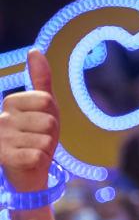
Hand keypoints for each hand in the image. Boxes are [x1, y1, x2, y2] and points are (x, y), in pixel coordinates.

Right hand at [0, 50, 58, 192]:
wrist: (27, 169)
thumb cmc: (36, 135)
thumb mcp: (43, 106)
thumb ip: (40, 79)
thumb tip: (34, 50)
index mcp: (10, 102)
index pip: (47, 100)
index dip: (53, 114)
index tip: (42, 123)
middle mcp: (1, 118)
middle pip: (49, 120)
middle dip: (51, 133)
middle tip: (39, 140)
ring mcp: (0, 138)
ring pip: (46, 139)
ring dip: (46, 148)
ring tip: (34, 150)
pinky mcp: (4, 158)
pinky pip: (38, 155)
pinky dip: (40, 160)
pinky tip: (30, 161)